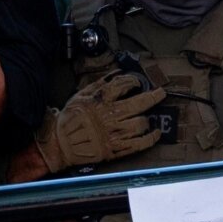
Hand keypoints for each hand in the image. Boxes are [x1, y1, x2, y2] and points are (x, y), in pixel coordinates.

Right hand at [34, 73, 166, 173]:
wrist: (61, 143)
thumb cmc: (71, 118)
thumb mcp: (81, 95)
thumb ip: (100, 83)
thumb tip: (117, 73)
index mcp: (101, 101)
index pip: (124, 85)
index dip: (134, 81)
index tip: (137, 82)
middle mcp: (111, 116)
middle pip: (139, 104)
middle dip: (154, 96)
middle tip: (161, 93)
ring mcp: (115, 133)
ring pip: (141, 123)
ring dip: (147, 119)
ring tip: (148, 117)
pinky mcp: (117, 149)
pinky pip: (140, 144)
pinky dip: (151, 138)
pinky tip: (155, 133)